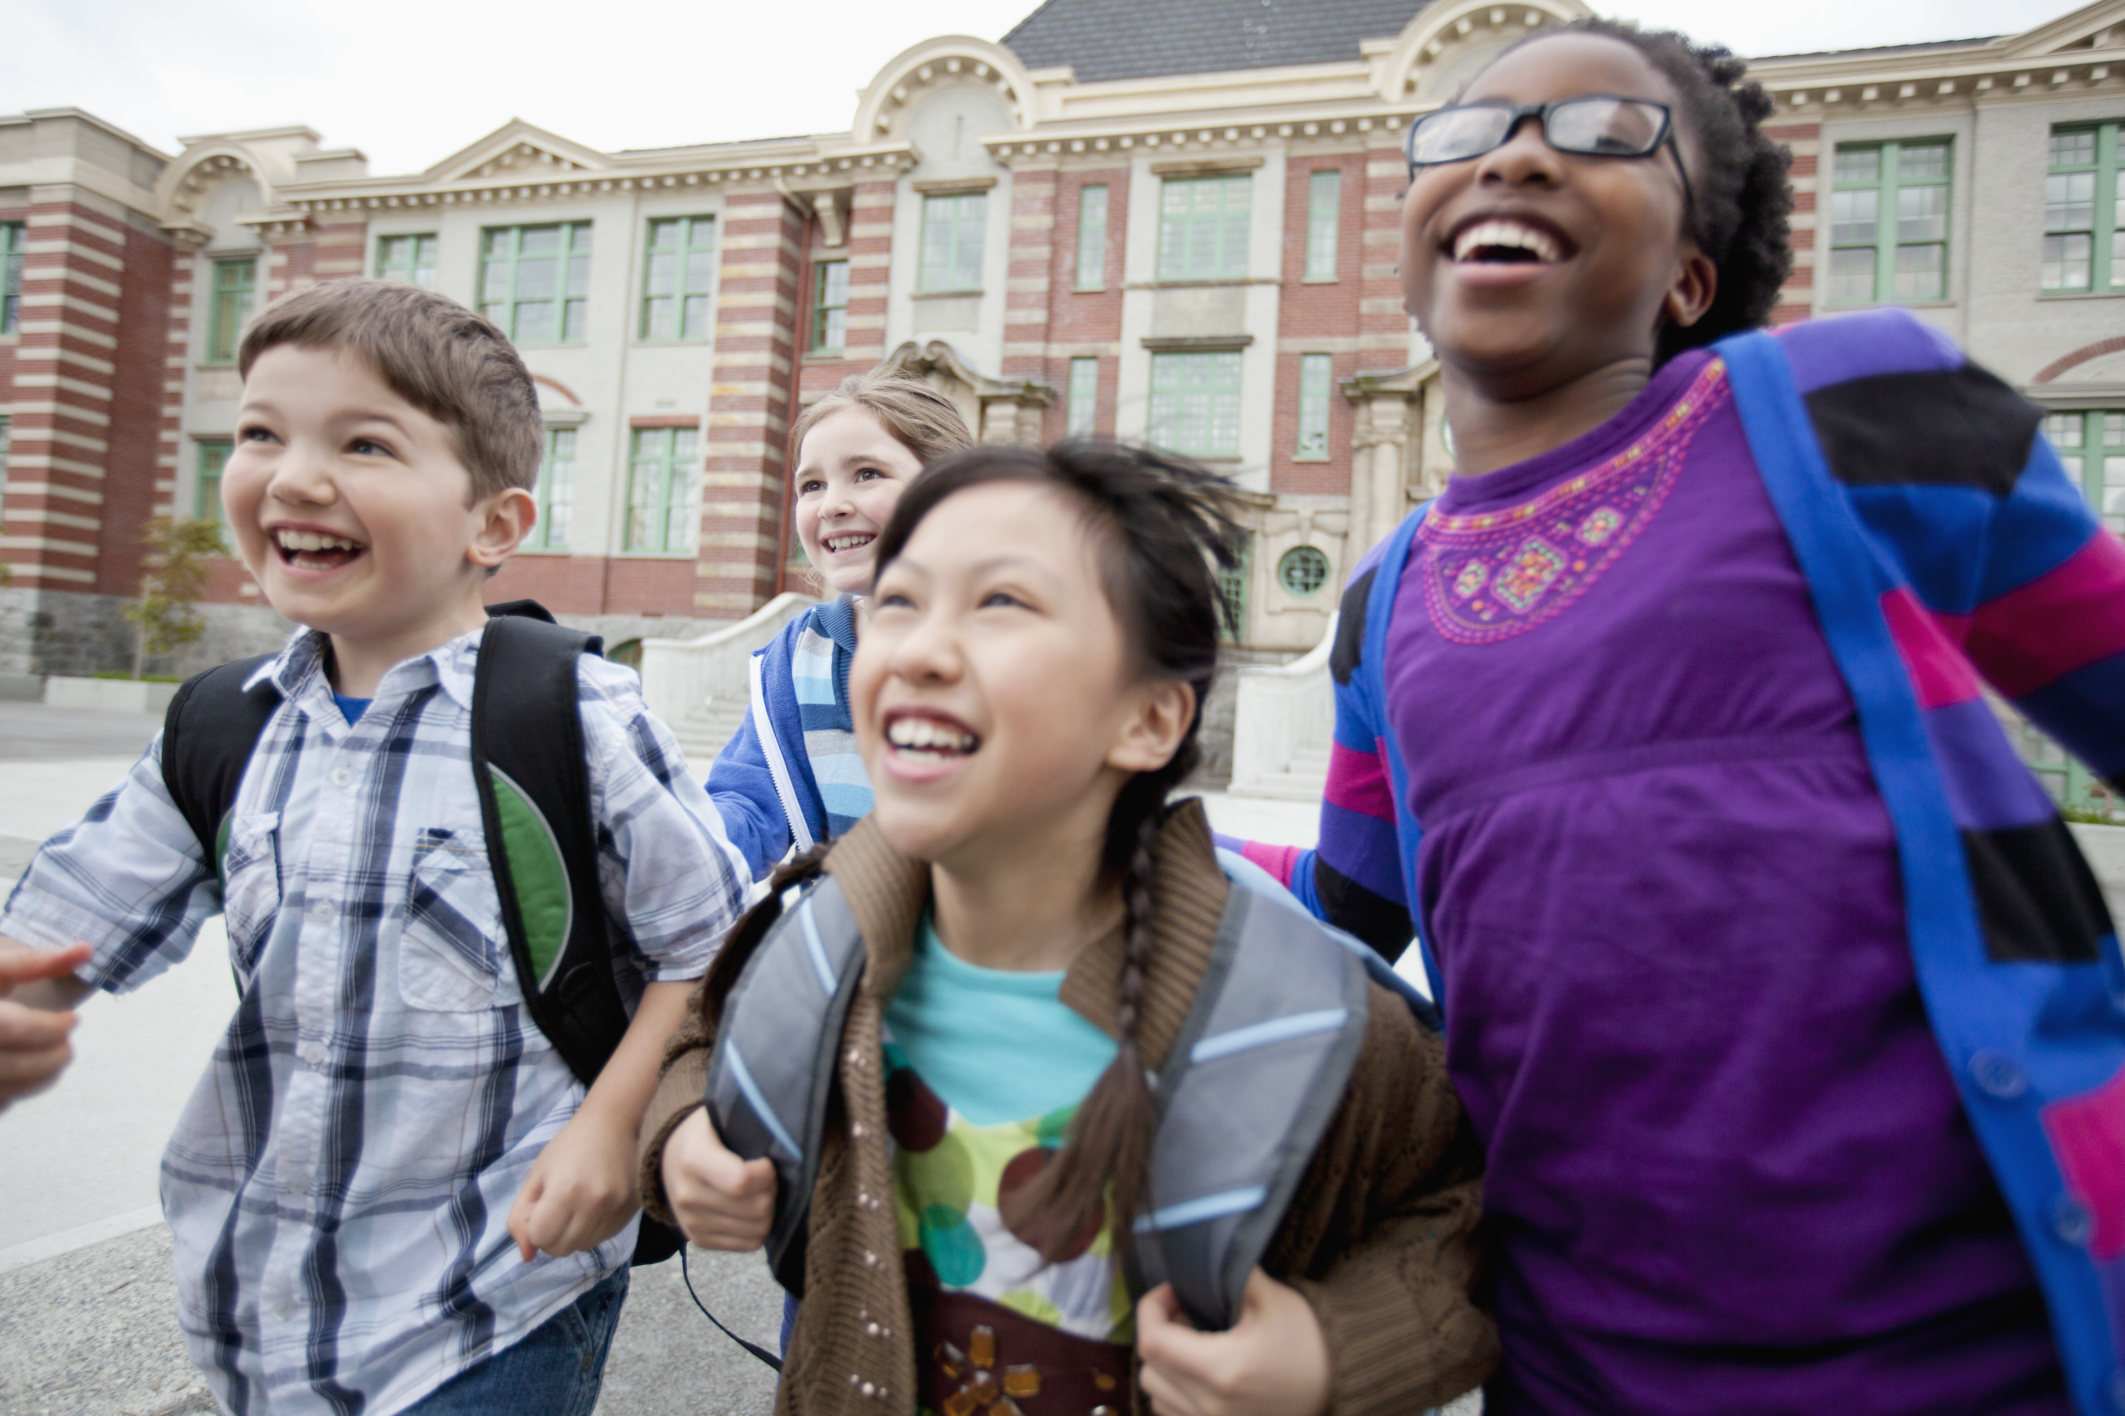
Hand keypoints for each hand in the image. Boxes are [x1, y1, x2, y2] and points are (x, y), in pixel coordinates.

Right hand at [0, 943, 90, 1111]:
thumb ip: (34, 961)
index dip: (51, 1027)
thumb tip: (86, 949)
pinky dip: (12, 1094)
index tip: (72, 1019)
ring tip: (55, 1059)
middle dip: (50, 1058)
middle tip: (67, 1047)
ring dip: (37, 1080)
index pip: (16, 1029)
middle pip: (10, 1066)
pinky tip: (23, 1075)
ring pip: (2, 1093)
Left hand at [507, 1105, 640, 1262]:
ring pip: (582, 1247)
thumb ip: (521, 1217)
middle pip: (561, 1249)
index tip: (542, 1205)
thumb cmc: (568, 1147)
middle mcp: (594, 1203)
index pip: (540, 1238)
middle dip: (552, 1234)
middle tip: (557, 1207)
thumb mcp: (536, 1176)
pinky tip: (594, 1205)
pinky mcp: (630, 1211)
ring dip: (573, 1234)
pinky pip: (602, 1238)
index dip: (534, 1225)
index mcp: (565, 1190)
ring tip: (576, 1205)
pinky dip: (592, 1229)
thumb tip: (527, 1256)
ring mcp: (615, 1208)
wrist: (612, 1124)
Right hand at [660, 1107, 774, 1250]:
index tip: (766, 1161)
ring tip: (758, 1191)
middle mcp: (687, 1195)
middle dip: (771, 1190)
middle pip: (756, 1208)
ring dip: (768, 1209)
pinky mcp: (699, 1239)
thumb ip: (750, 1126)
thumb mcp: (723, 1116)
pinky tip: (750, 1208)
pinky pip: (749, 1244)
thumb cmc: (709, 1134)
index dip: (766, 1173)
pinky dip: (757, 1227)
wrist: (672, 1158)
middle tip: (766, 1176)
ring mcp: (692, 1222)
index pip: (741, 1181)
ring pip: (757, 1229)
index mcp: (693, 1159)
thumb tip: (786, 1141)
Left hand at [1137, 1269, 1332, 1415]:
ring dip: (1163, 1363)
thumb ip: (1230, 1272)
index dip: (1152, 1309)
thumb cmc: (1307, 1341)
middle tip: (1184, 1312)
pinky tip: (1197, 1371)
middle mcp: (1211, 1407)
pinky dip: (1173, 1390)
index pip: (1153, 1341)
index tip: (1172, 1292)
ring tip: (1191, 1342)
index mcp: (1222, 1369)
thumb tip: (1198, 1253)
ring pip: (1155, 1393)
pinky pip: (1171, 1412)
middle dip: (1158, 1331)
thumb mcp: (1272, 1298)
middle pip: (1149, 1367)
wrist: (1338, 1388)